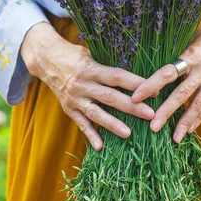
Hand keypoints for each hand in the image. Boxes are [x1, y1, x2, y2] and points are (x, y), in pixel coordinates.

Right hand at [21, 22, 153, 150]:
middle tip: (151, 114)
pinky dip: (91, 135)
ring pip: (95, 113)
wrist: (46, 59)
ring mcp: (75, 98)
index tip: (154, 90)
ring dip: (112, 124)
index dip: (136, 83)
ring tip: (129, 134)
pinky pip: (81, 123)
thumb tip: (135, 73)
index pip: (117, 76)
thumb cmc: (75, 54)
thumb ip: (108, 65)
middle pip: (109, 96)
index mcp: (91, 68)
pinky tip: (101, 147)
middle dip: (131, 106)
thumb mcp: (91, 53)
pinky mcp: (68, 109)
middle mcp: (83, 84)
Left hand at [131, 0, 200, 142]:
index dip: (150, 85)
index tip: (135, 97)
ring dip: (185, 122)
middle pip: (182, 93)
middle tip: (153, 127)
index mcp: (192, 54)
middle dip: (166, 111)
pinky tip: (189, 128)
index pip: (167, 73)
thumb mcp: (191, 38)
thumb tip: (156, 72)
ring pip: (198, 103)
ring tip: (174, 138)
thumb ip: (178, 56)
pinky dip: (199, 116)